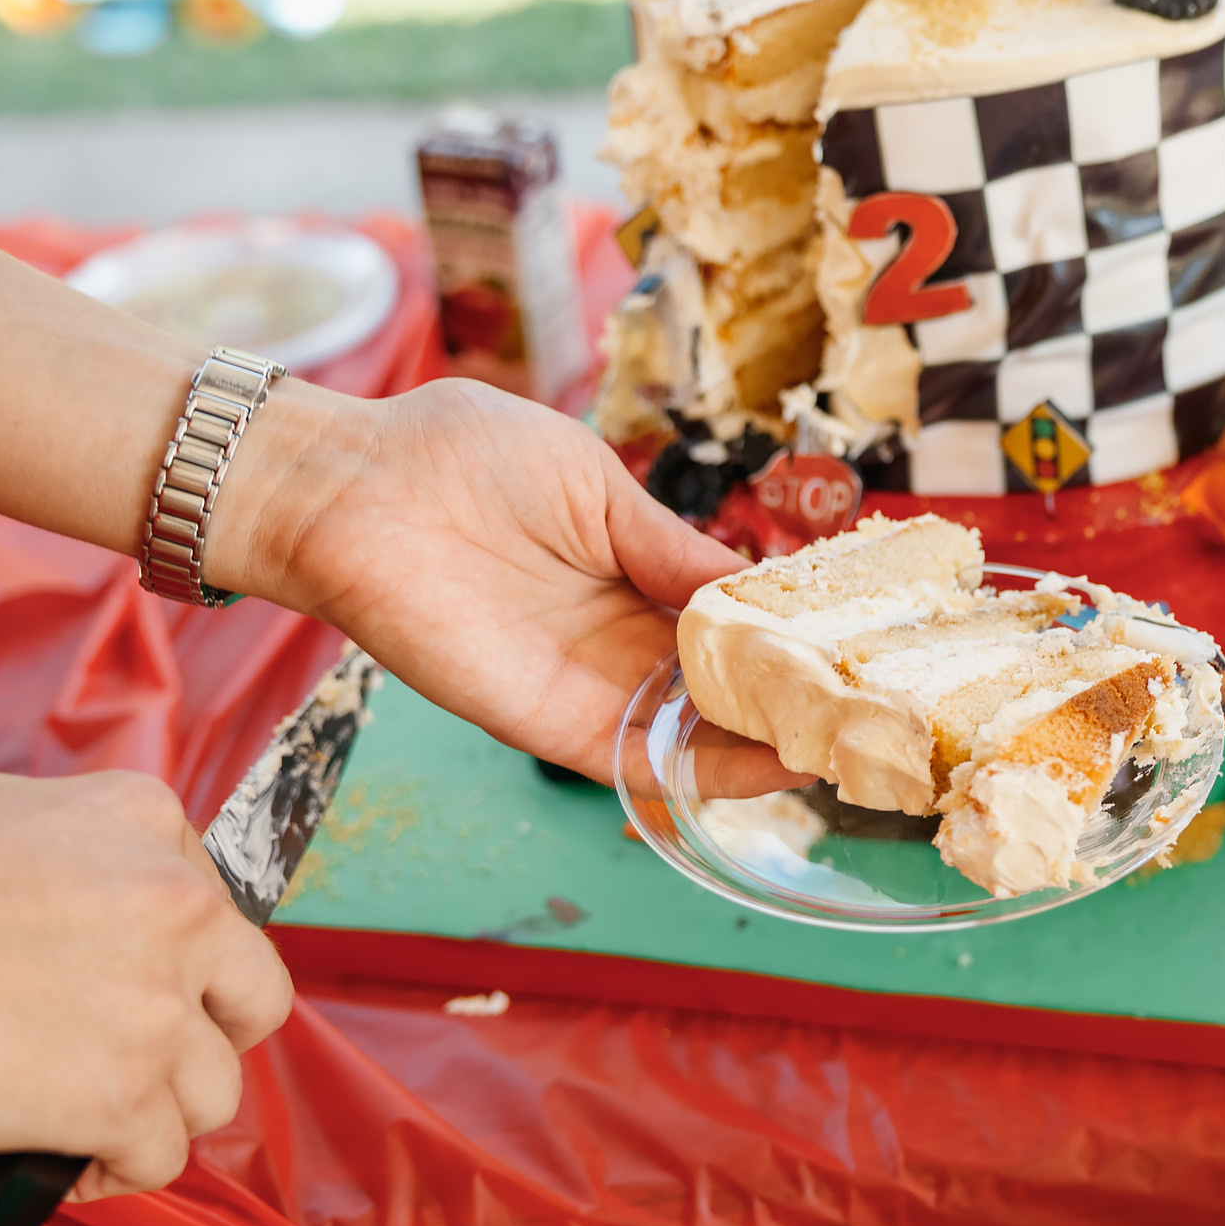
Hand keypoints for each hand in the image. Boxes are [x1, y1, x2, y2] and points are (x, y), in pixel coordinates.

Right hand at [0, 772, 290, 1199]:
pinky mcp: (122, 1094)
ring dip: (162, 1109)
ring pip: (217, 1085)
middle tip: (150, 1056)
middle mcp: (177, 907)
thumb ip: (72, 851)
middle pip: (253, 992)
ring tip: (98, 1117)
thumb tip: (79, 899)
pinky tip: (69, 1162)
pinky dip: (117, 1171)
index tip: (138, 982)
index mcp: (143, 819)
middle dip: (210, 1033)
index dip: (177, 955)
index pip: (212, 898)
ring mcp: (158, 1005)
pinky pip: (161, 1155)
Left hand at [216, 378, 808, 792]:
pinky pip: (638, 759)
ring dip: (764, 746)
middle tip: (873, 711)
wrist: (351, 486)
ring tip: (847, 746)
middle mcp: (611, 637)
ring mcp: (582, 683)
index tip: (853, 643)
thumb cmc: (457, 454)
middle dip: (788, 700)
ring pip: (692, 734)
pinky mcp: (544, 720)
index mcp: (627, 571)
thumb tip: (750, 581)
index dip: (783, 634)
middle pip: (718, 686)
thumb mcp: (593, 483)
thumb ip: (668, 544)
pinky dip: (704, 771)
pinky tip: (774, 765)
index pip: (723, 620)